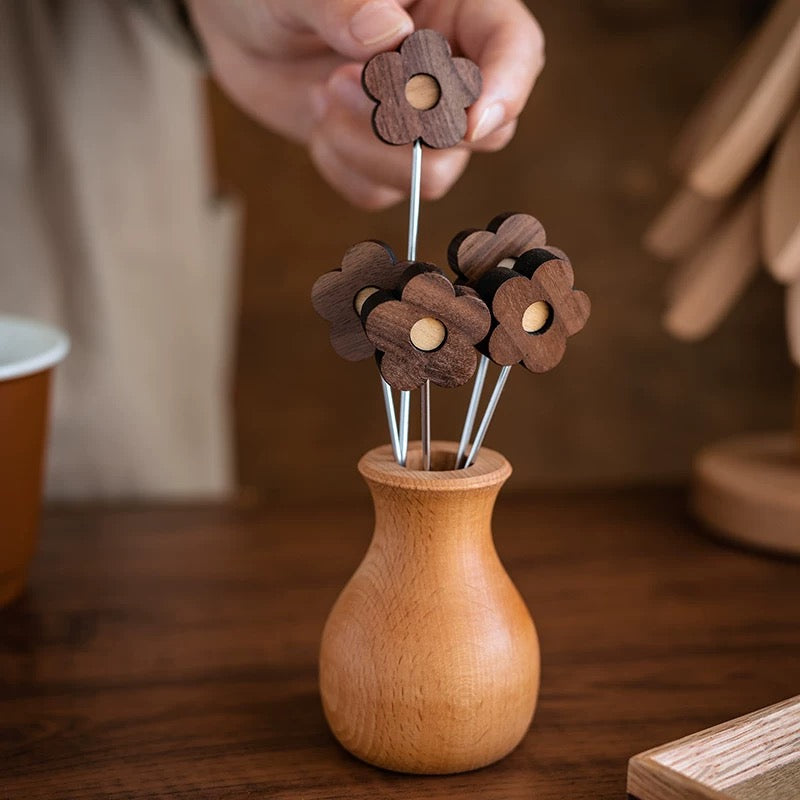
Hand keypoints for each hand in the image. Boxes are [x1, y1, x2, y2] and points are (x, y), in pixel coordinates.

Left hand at [188, 0, 543, 209]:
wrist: (240, 29)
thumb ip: (343, 1)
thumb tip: (387, 34)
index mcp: (454, 9)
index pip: (514, 50)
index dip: (505, 89)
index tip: (468, 122)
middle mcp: (446, 71)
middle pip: (479, 131)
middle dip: (411, 126)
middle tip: (340, 81)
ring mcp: (415, 123)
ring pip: (433, 175)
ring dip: (371, 151)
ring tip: (322, 98)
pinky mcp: (379, 159)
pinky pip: (380, 193)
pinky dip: (344, 170)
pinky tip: (318, 126)